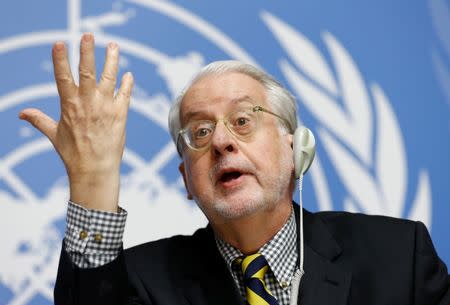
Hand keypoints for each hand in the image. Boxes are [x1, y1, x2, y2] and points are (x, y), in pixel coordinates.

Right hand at [19, 33, 133, 211]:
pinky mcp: (120, 115)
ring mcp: (105, 108)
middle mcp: (87, 103)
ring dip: (112, 61)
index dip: (61, 60)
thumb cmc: (73, 154)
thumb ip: (39, 120)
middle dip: (87, 52)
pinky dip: (127, 84)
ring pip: (109, 78)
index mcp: (69, 106)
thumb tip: (21, 114)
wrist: (95, 170)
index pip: (62, 77)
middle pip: (87, 72)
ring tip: (113, 45)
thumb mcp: (53, 134)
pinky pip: (125, 95)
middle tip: (89, 35)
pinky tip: (129, 75)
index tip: (60, 43)